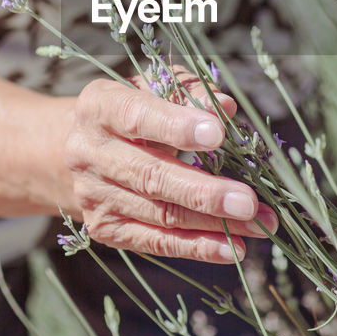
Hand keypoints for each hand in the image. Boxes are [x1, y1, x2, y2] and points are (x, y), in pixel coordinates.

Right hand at [64, 67, 276, 262]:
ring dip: (214, 223)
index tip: (218, 134)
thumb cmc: (132, 111)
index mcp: (99, 107)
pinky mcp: (106, 229)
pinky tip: (232, 248)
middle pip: (151, 176)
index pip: (137, 117)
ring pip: (160, 214)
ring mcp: (95, 195)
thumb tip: (226, 107)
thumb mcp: (153, 87)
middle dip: (204, 191)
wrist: (78, 150)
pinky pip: (156, 242)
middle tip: (249, 200)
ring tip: (258, 223)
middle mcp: (89, 153)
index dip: (176, 127)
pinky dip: (198, 247)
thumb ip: (189, 91)